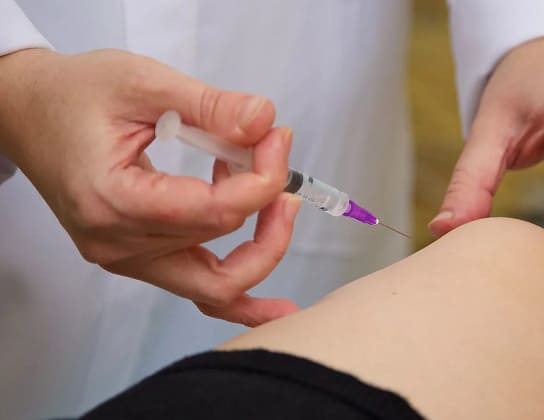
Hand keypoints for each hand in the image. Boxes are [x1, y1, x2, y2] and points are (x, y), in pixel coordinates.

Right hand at [0, 48, 299, 325]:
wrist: (28, 113)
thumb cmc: (74, 93)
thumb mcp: (143, 81)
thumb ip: (208, 105)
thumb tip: (265, 121)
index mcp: (112, 199)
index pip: (212, 213)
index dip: (262, 180)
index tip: (278, 139)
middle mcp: (117, 244)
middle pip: (220, 253)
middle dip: (267, 208)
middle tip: (281, 162)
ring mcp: (125, 259)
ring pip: (214, 284)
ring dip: (260, 245)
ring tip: (280, 200)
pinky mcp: (136, 257)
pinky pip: (196, 289)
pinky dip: (238, 297)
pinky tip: (275, 311)